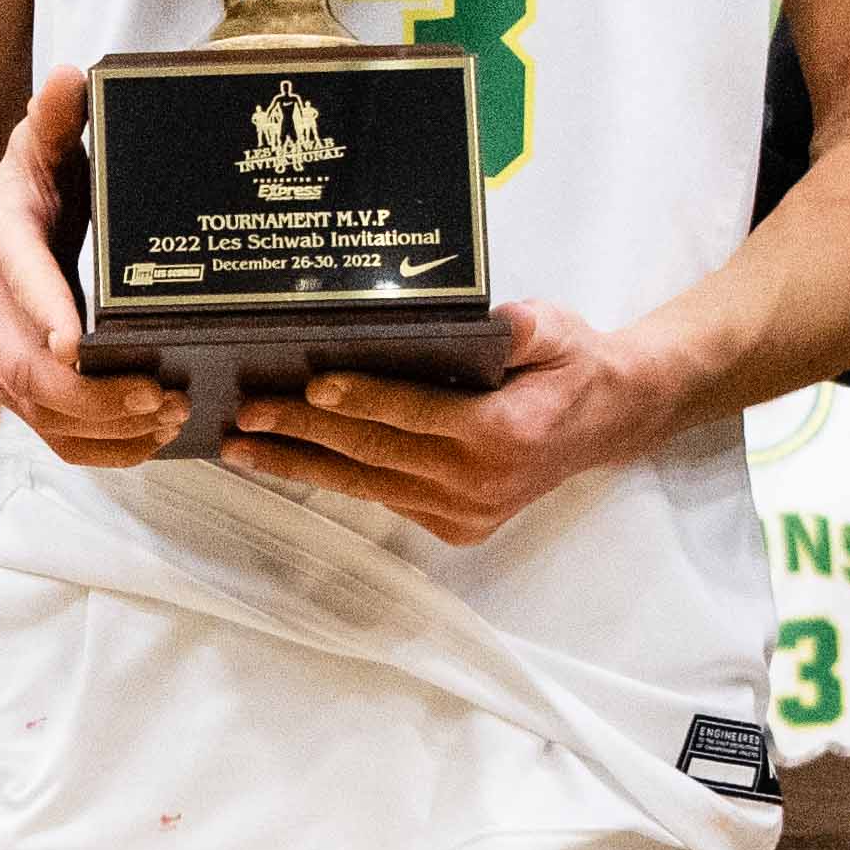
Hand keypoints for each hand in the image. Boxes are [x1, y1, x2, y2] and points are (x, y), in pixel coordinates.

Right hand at [0, 70, 176, 470]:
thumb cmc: (19, 195)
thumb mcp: (35, 147)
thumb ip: (56, 118)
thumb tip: (70, 77)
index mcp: (2, 244)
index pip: (18, 281)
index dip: (44, 312)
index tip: (76, 341)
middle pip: (30, 370)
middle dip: (92, 391)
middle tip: (156, 392)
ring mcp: (4, 357)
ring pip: (42, 412)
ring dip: (104, 425)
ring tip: (167, 415)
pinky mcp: (21, 391)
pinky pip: (53, 436)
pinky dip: (101, 450)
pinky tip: (149, 442)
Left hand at [222, 300, 695, 545]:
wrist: (606, 421)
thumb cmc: (570, 366)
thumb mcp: (557, 329)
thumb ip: (526, 328)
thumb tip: (494, 323)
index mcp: (504, 433)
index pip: (417, 414)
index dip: (364, 399)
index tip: (312, 387)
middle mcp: (480, 483)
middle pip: (377, 454)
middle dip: (305, 434)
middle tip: (248, 415)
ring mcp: (467, 512)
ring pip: (370, 485)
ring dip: (302, 466)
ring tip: (243, 450)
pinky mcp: (456, 526)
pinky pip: (386, 498)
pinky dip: (337, 479)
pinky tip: (290, 460)